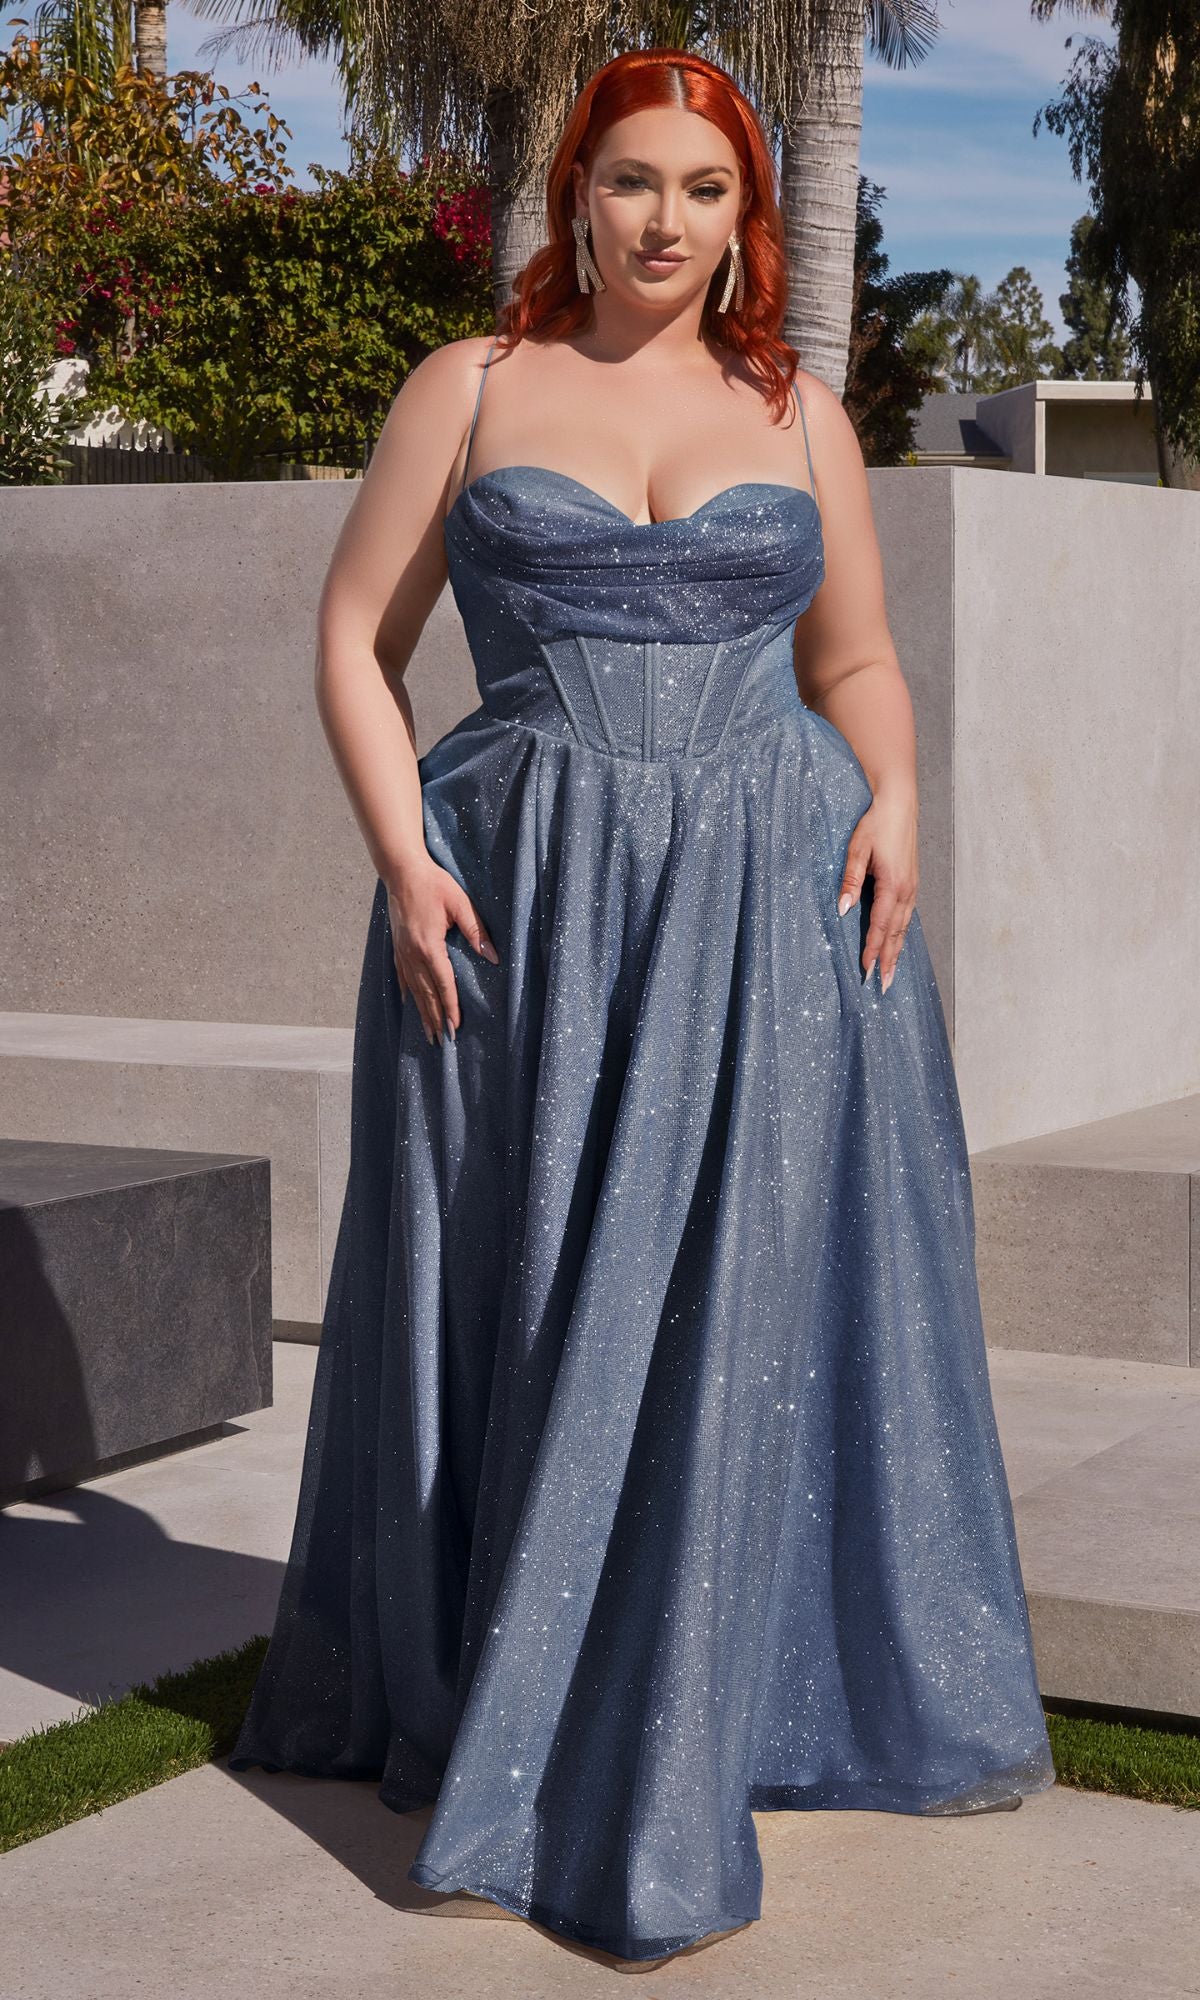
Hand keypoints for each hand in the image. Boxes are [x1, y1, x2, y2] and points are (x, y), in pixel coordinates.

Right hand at [385, 856, 499, 1043]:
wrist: (401, 871)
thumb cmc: (433, 883)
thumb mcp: (460, 903)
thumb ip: (476, 930)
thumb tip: (493, 957)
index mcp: (429, 945)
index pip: (443, 983)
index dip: (451, 1007)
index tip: (456, 1026)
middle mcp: (412, 953)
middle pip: (426, 994)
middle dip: (436, 1018)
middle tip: (443, 1041)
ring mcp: (402, 951)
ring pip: (414, 990)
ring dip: (422, 1013)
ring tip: (428, 1034)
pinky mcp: (397, 947)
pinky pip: (403, 977)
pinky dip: (408, 994)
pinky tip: (410, 1006)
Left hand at [835, 787, 918, 994]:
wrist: (899, 803)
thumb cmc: (876, 823)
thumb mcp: (856, 850)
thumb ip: (849, 880)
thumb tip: (843, 909)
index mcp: (893, 885)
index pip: (880, 926)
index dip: (872, 950)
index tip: (866, 970)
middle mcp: (907, 890)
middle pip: (895, 934)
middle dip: (888, 960)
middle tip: (882, 985)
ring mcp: (912, 887)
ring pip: (903, 927)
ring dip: (897, 951)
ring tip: (891, 972)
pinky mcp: (912, 882)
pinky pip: (907, 916)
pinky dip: (901, 934)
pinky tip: (897, 943)